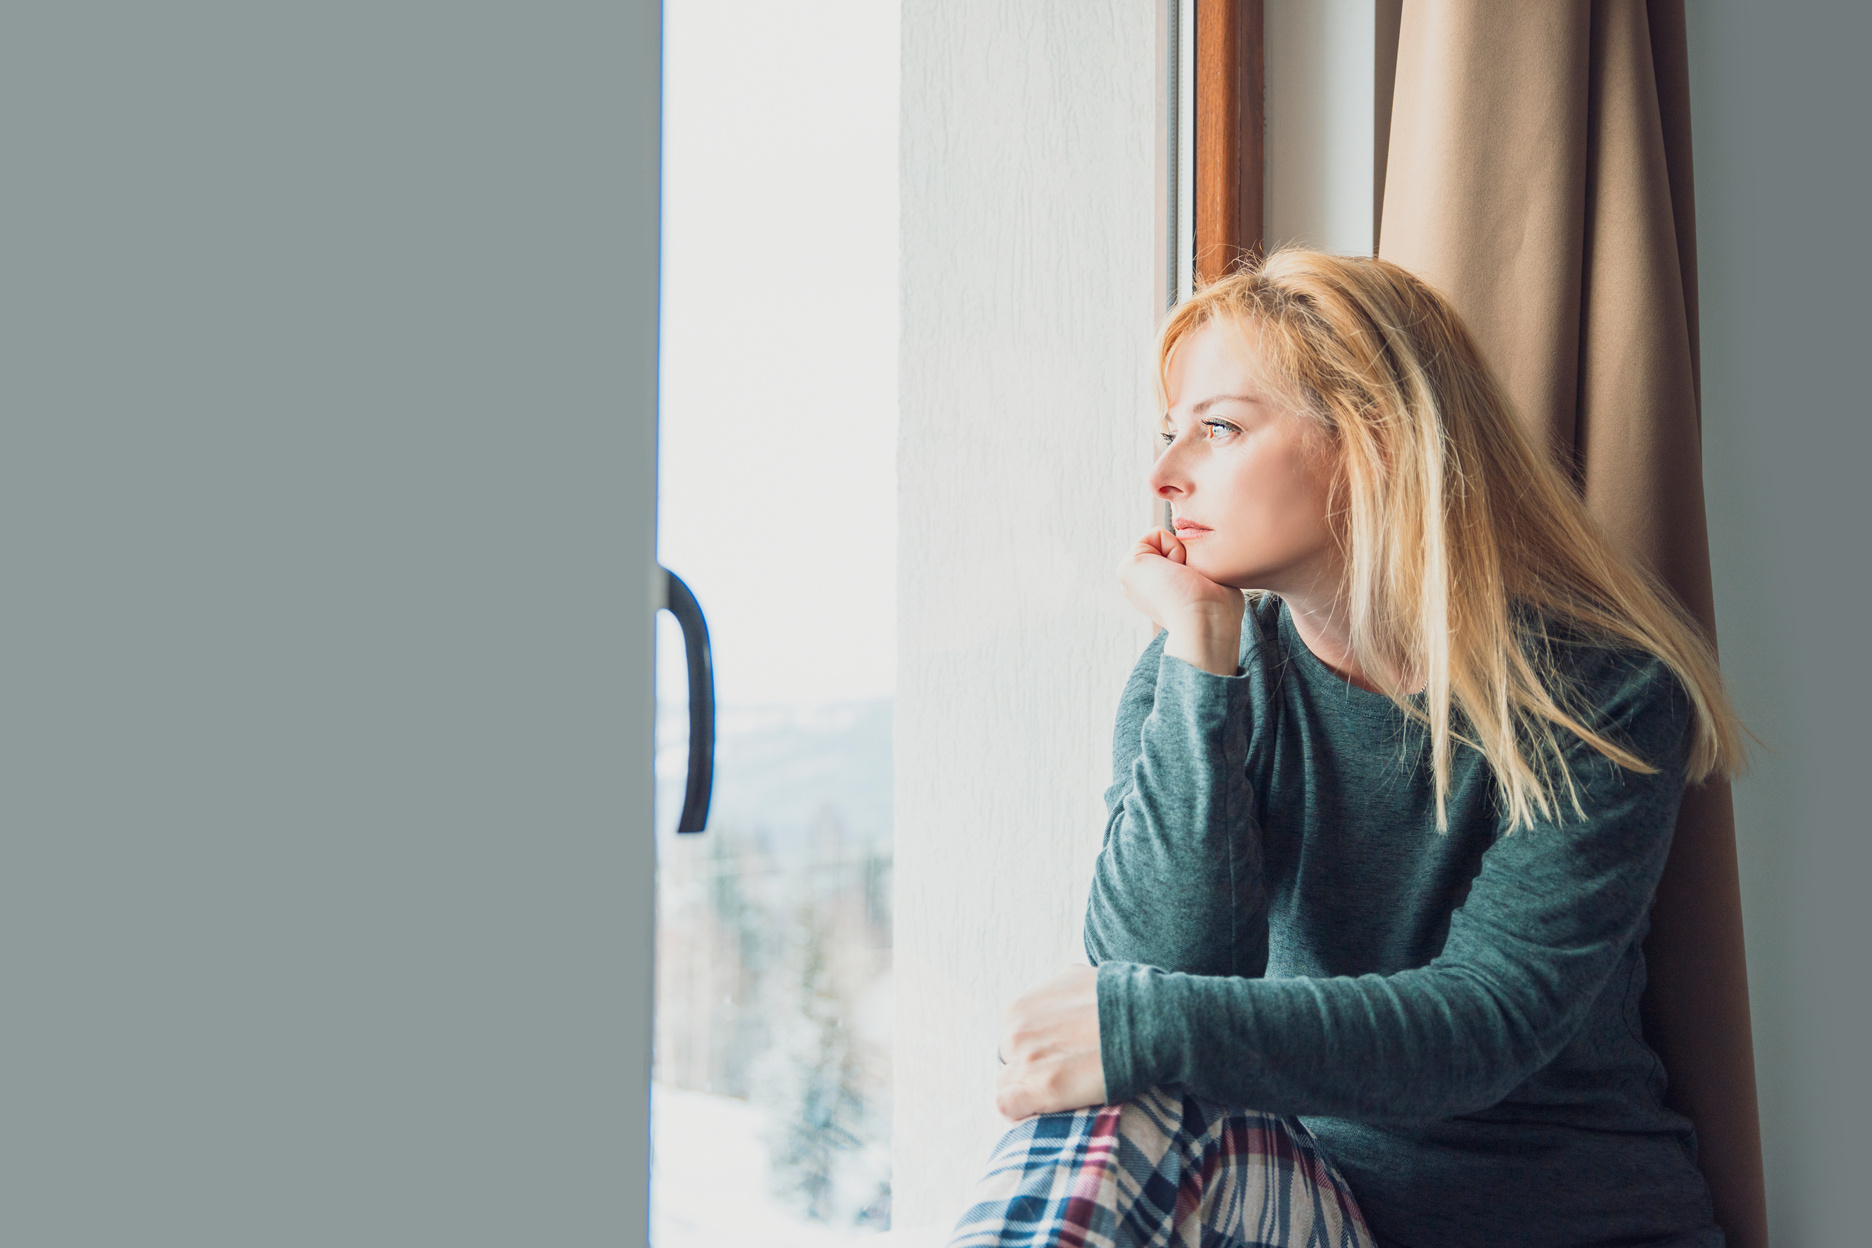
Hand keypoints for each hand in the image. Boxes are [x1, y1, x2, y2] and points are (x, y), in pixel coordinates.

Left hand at [994, 965, 1105, 1120]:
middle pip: (1010, 1062)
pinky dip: (1020, 1111)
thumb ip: (1053, 993)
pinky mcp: (1042, 1091)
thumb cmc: (1117, 1000)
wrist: (1147, 1023)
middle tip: (1065, 1072)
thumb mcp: (1074, 979)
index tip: (1057, 1056)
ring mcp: (1027, 1064)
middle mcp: (1016, 1035)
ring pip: (1009, 1086)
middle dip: (1032, 1067)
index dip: (1034, 1050)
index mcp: (1018, 1011)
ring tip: (1062, 1091)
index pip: (1012, 1040)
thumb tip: (1056, 999)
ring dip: (1030, 1089)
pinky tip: (1041, 1110)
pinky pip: (1008, 1107)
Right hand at [1118, 529, 1243, 674]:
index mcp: (1158, 595)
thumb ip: (1201, 570)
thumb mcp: (1211, 584)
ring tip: (1183, 580)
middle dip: (1185, 558)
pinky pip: (1157, 534)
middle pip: (1168, 549)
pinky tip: (1175, 572)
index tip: (1197, 589)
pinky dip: (1174, 548)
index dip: (1194, 565)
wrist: (1205, 622)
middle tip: (1190, 584)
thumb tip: (1198, 560)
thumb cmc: (1218, 611)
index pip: (1178, 561)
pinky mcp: (1127, 567)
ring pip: (1162, 542)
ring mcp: (1131, 579)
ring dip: (1180, 555)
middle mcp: (1141, 589)